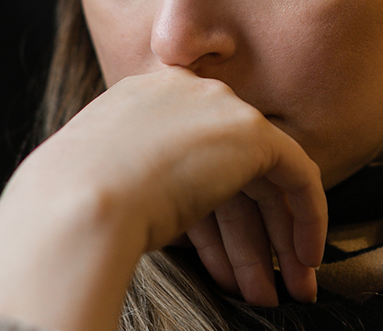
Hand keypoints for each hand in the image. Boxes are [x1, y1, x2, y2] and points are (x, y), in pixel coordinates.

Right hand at [0, 67, 326, 330]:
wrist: (78, 201)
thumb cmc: (75, 209)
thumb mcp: (107, 183)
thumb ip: (144, 185)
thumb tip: (171, 220)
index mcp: (141, 102)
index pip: (191, 161)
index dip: (213, 222)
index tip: (222, 264)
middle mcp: (183, 93)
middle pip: (231, 172)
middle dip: (251, 237)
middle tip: (267, 284)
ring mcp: (217, 107)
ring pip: (265, 180)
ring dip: (277, 242)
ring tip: (286, 291)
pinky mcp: (251, 130)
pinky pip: (297, 173)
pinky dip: (307, 218)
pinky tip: (304, 259)